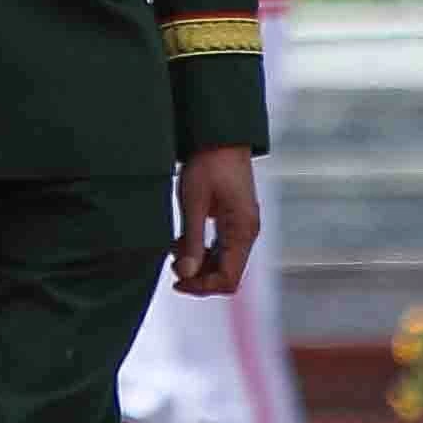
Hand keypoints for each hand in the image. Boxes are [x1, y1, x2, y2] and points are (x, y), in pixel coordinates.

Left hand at [168, 145, 262, 295]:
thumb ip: (191, 241)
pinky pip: (223, 248)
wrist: (220, 136)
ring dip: (201, 264)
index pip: (229, 278)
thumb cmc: (209, 163)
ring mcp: (244, 227)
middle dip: (201, 277)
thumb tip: (186, 274)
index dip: (203, 286)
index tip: (178, 282)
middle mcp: (248, 232)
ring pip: (225, 262)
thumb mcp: (194, 203)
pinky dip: (204, 251)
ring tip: (176, 252)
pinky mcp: (236, 220)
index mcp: (242, 230)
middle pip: (229, 273)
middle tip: (174, 267)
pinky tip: (184, 242)